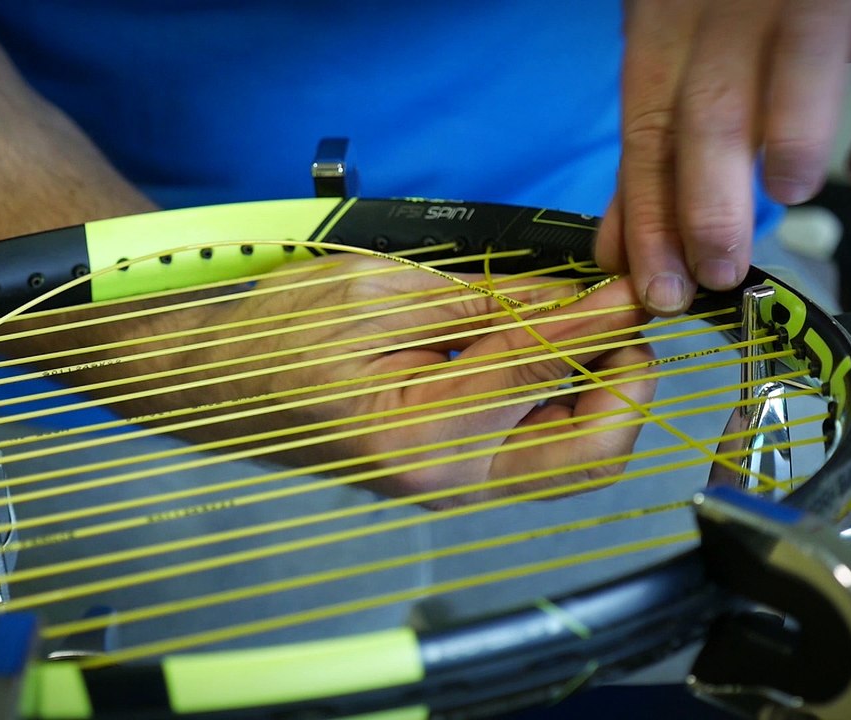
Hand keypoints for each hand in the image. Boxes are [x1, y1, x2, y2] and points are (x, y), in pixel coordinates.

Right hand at [97, 256, 655, 507]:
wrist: (218, 388)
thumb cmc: (280, 332)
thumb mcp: (382, 292)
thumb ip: (487, 303)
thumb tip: (577, 299)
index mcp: (425, 431)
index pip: (546, 369)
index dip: (601, 320)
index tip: (632, 282)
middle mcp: (448, 481)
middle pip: (589, 456)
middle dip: (628, 387)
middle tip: (627, 326)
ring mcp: (451, 491)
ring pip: (570, 462)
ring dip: (600, 398)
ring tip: (591, 331)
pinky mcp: (450, 481)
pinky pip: (532, 454)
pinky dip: (560, 405)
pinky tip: (546, 353)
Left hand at [596, 0, 850, 314]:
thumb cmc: (735, 6)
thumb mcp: (677, 62)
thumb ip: (654, 155)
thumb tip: (622, 253)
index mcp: (669, 28)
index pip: (648, 136)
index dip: (650, 221)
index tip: (660, 288)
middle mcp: (736, 9)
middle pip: (710, 113)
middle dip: (709, 209)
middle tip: (720, 271)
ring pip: (797, 80)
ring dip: (791, 152)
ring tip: (789, 193)